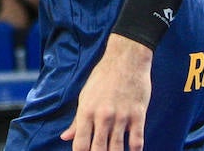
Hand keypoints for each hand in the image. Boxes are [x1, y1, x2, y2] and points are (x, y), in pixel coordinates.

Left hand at [61, 34, 152, 150]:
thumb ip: (77, 120)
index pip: (80, 143)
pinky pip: (137, 140)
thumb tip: (65, 137)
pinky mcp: (138, 115)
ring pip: (117, 148)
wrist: (126, 60)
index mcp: (86, 111)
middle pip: (98, 149)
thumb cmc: (103, 77)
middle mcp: (103, 116)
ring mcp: (121, 117)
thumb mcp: (85, 96)